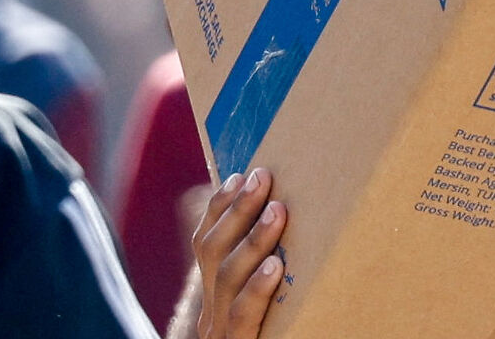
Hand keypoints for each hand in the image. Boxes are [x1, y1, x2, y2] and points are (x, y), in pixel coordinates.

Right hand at [192, 168, 286, 337]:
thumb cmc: (275, 335)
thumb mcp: (264, 304)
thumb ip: (262, 268)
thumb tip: (287, 214)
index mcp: (216, 296)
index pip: (206, 244)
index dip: (220, 206)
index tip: (240, 172)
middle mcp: (211, 313)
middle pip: (212, 252)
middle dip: (235, 210)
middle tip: (262, 176)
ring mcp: (221, 334)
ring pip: (225, 279)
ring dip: (251, 239)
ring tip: (277, 210)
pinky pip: (243, 320)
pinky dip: (256, 290)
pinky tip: (274, 266)